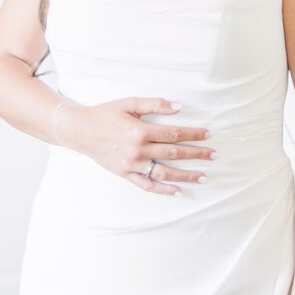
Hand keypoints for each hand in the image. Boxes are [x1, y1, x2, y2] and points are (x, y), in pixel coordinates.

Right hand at [54, 97, 214, 194]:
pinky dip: (163, 189)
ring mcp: (132, 165)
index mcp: (140, 131)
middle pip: (174, 153)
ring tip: (204, 176)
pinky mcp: (125, 174)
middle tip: (214, 155)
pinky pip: (147, 185)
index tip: (208, 134)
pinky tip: (178, 191)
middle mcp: (138, 150)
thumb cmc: (106, 114)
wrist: (80, 131)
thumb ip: (154, 104)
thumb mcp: (129, 103)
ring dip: (186, 174)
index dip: (193, 134)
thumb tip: (178, 106)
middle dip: (196, 154)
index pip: (174, 134)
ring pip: (164, 172)